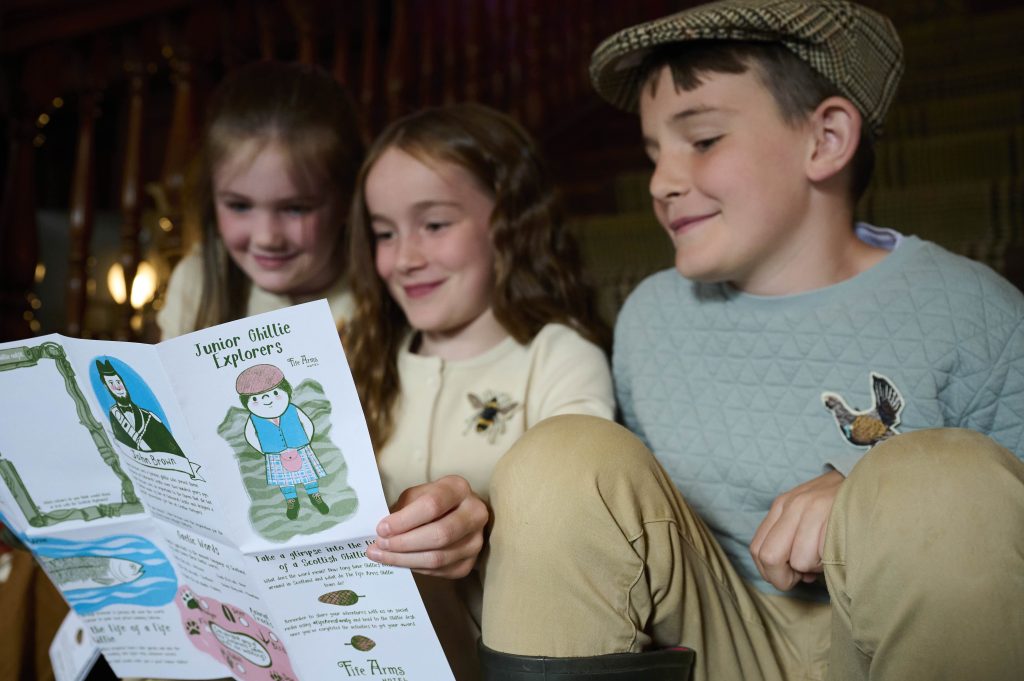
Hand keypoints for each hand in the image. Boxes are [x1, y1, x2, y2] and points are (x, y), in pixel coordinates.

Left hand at [366, 475, 488, 578]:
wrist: (455, 514)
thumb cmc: (430, 501)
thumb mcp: (416, 495)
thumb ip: (402, 510)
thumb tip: (382, 534)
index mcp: (458, 488)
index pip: (432, 505)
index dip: (405, 520)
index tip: (382, 529)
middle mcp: (475, 513)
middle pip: (440, 535)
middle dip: (404, 543)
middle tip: (381, 545)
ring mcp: (476, 541)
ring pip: (439, 558)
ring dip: (405, 559)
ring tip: (382, 556)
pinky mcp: (469, 563)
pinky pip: (439, 571)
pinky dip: (415, 567)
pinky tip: (400, 561)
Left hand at [749, 469, 843, 590]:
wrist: (869, 482)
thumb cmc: (837, 507)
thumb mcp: (807, 517)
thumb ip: (792, 544)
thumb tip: (795, 576)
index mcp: (780, 506)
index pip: (757, 549)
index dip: (770, 572)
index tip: (789, 575)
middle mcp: (791, 505)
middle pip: (769, 557)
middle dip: (784, 577)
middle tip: (803, 576)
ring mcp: (811, 508)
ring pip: (798, 560)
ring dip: (814, 567)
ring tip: (825, 555)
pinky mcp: (833, 514)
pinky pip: (822, 555)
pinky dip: (830, 562)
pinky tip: (837, 549)